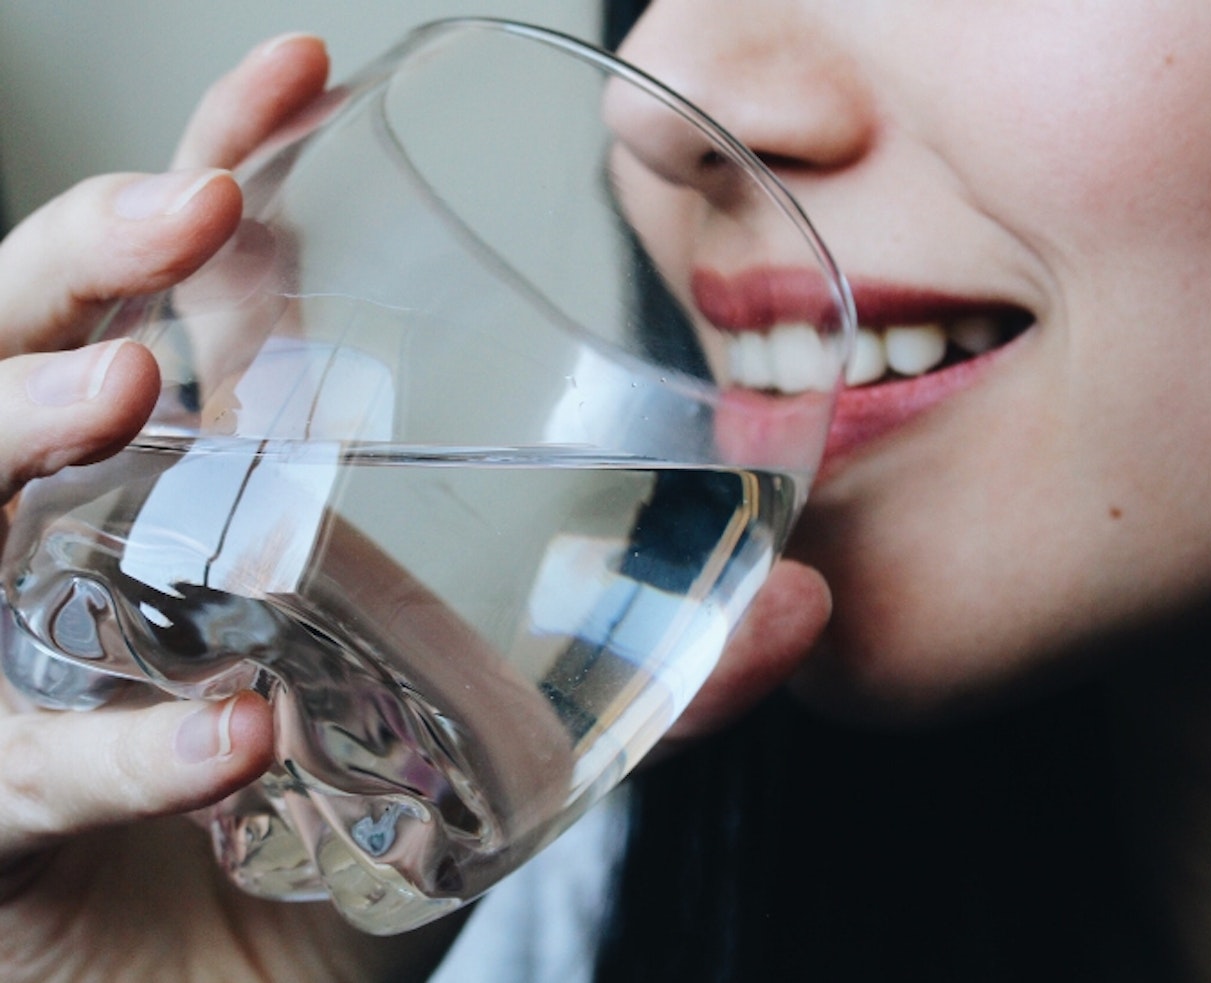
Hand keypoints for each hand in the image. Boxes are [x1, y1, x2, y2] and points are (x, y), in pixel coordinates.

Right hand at [0, 31, 830, 981]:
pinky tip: (236, 733)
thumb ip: (649, 674)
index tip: (300, 72)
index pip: (178, 294)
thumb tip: (802, 604)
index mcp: (208, 497)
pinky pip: (14, 760)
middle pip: (23, 345)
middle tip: (198, 209)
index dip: (213, 170)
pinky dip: (119, 746)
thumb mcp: (509, 734)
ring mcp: (14, 667)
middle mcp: (91, 551)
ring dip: (20, 423)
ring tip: (136, 386)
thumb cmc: (357, 846)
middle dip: (84, 255)